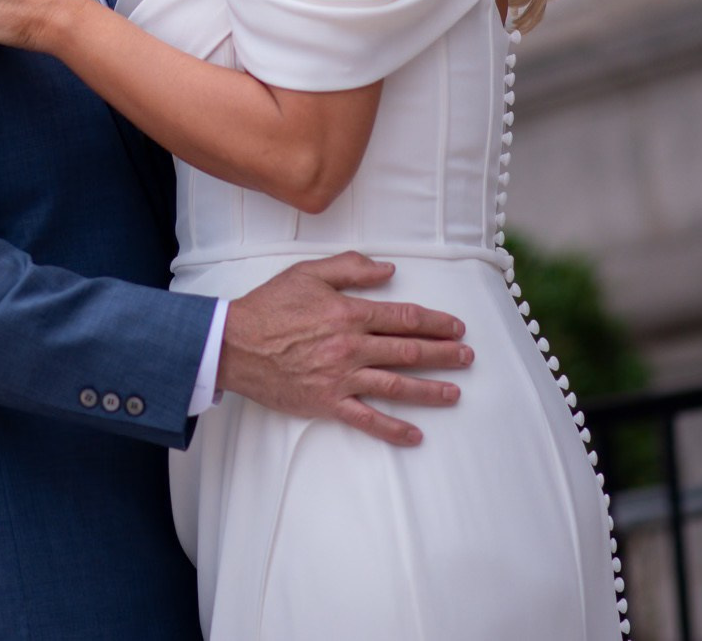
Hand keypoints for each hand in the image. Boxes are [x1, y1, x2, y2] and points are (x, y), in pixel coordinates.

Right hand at [216, 253, 471, 446]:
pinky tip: (415, 435)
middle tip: (467, 358)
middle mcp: (351, 347)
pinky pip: (367, 419)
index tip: (455, 327)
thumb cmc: (269, 306)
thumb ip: (350, 267)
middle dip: (443, 354)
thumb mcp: (308, 273)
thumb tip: (388, 270)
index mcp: (349, 313)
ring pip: (396, 386)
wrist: (234, 344)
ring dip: (430, 390)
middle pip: (408, 352)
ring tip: (455, 393)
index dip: (435, 322)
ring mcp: (341, 378)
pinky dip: (393, 429)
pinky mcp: (327, 403)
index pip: (404, 318)